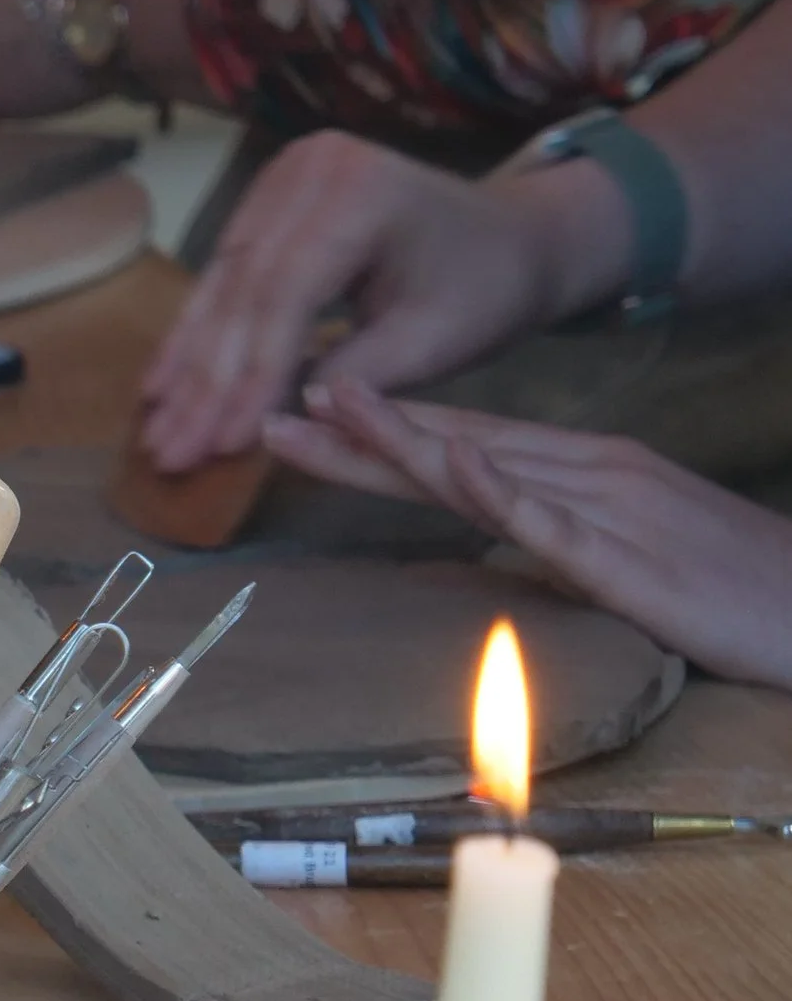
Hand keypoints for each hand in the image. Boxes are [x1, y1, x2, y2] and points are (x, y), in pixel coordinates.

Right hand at [139, 134, 629, 471]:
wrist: (514, 238)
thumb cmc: (486, 290)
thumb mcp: (432, 344)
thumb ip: (353, 381)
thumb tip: (274, 426)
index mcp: (360, 191)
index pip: (286, 296)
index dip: (248, 377)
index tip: (221, 445)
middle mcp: (311, 168)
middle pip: (244, 291)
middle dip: (206, 382)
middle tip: (170, 453)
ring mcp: (285, 178)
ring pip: (223, 287)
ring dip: (188, 366)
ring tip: (156, 434)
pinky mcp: (271, 200)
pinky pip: (225, 277)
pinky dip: (198, 336)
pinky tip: (163, 387)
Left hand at [265, 380, 791, 688]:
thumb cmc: (726, 592)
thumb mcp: (621, 560)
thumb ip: (556, 542)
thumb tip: (492, 544)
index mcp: (584, 473)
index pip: (462, 445)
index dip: (381, 430)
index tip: (306, 416)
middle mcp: (590, 473)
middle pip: (455, 446)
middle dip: (362, 428)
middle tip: (275, 408)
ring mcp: (611, 510)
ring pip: (489, 467)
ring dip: (406, 438)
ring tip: (333, 408)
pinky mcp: (633, 560)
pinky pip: (557, 523)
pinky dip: (499, 494)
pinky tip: (450, 469)